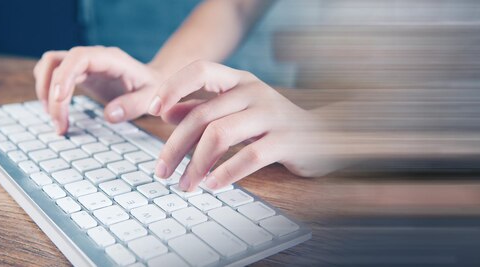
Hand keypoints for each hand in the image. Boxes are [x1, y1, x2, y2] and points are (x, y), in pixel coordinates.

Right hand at [33, 46, 163, 133]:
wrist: (153, 82)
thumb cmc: (153, 89)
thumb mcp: (151, 98)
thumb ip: (133, 105)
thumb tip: (109, 115)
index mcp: (111, 59)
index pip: (78, 57)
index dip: (64, 76)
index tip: (58, 100)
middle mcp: (93, 57)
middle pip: (57, 63)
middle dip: (51, 93)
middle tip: (59, 124)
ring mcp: (83, 64)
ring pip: (49, 66)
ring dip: (44, 92)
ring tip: (56, 120)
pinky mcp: (78, 73)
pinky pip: (52, 75)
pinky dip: (48, 92)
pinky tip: (57, 113)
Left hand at [149, 61, 330, 190]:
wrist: (327, 135)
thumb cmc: (275, 124)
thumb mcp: (239, 110)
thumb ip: (204, 108)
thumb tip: (165, 110)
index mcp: (240, 81)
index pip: (200, 70)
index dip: (172, 87)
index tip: (151, 110)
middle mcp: (254, 92)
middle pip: (202, 115)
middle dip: (175, 146)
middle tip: (161, 172)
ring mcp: (271, 115)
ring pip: (219, 136)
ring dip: (196, 165)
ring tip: (186, 185)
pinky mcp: (285, 141)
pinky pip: (248, 157)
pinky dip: (226, 173)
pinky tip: (213, 185)